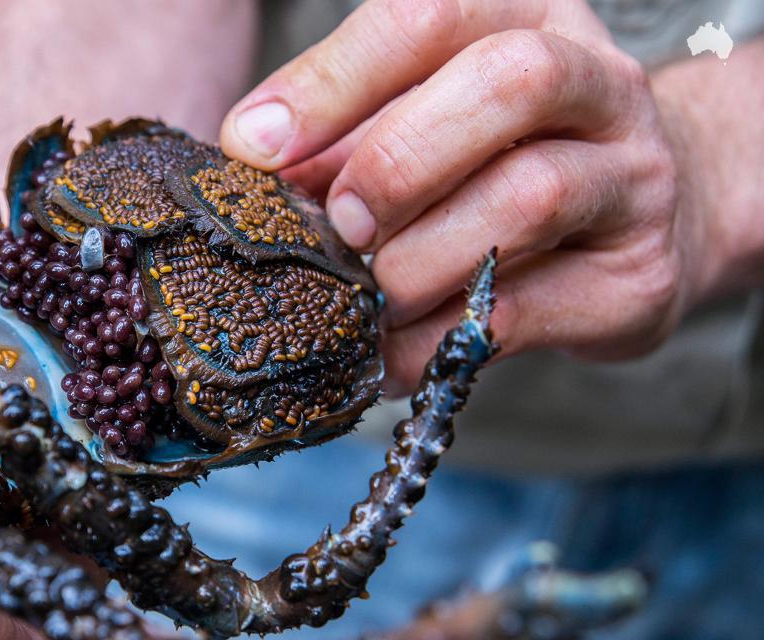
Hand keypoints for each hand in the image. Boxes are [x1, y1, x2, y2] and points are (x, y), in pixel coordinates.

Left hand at [220, 0, 718, 394]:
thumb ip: (346, 135)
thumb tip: (256, 164)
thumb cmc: (497, 161)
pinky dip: (438, 338)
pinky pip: (527, 309)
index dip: (330, 81)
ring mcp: (634, 178)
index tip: (254, 144)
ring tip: (368, 297)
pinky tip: (392, 353)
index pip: (427, 18)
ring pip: (529, 198)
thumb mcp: (421, 120)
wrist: (639, 224)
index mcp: (526, 18)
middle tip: (339, 222)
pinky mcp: (638, 278)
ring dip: (416, 261)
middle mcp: (599, 82)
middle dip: (396, 161)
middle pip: (508, 84)